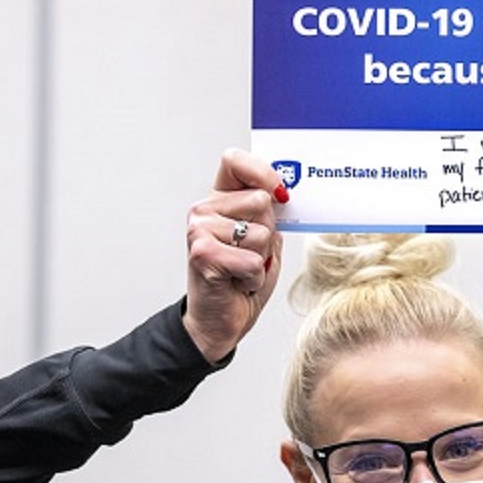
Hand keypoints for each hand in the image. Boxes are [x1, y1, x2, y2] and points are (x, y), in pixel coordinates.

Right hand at [183, 149, 287, 362]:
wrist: (219, 321)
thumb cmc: (241, 280)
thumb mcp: (264, 240)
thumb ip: (269, 214)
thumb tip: (283, 193)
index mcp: (218, 200)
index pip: (234, 161)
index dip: (262, 172)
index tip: (279, 193)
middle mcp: (203, 210)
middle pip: (260, 201)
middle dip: (268, 234)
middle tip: (249, 255)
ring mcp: (199, 230)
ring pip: (261, 234)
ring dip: (261, 260)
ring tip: (242, 270)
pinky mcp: (203, 254)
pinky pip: (253, 261)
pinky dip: (254, 278)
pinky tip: (237, 283)